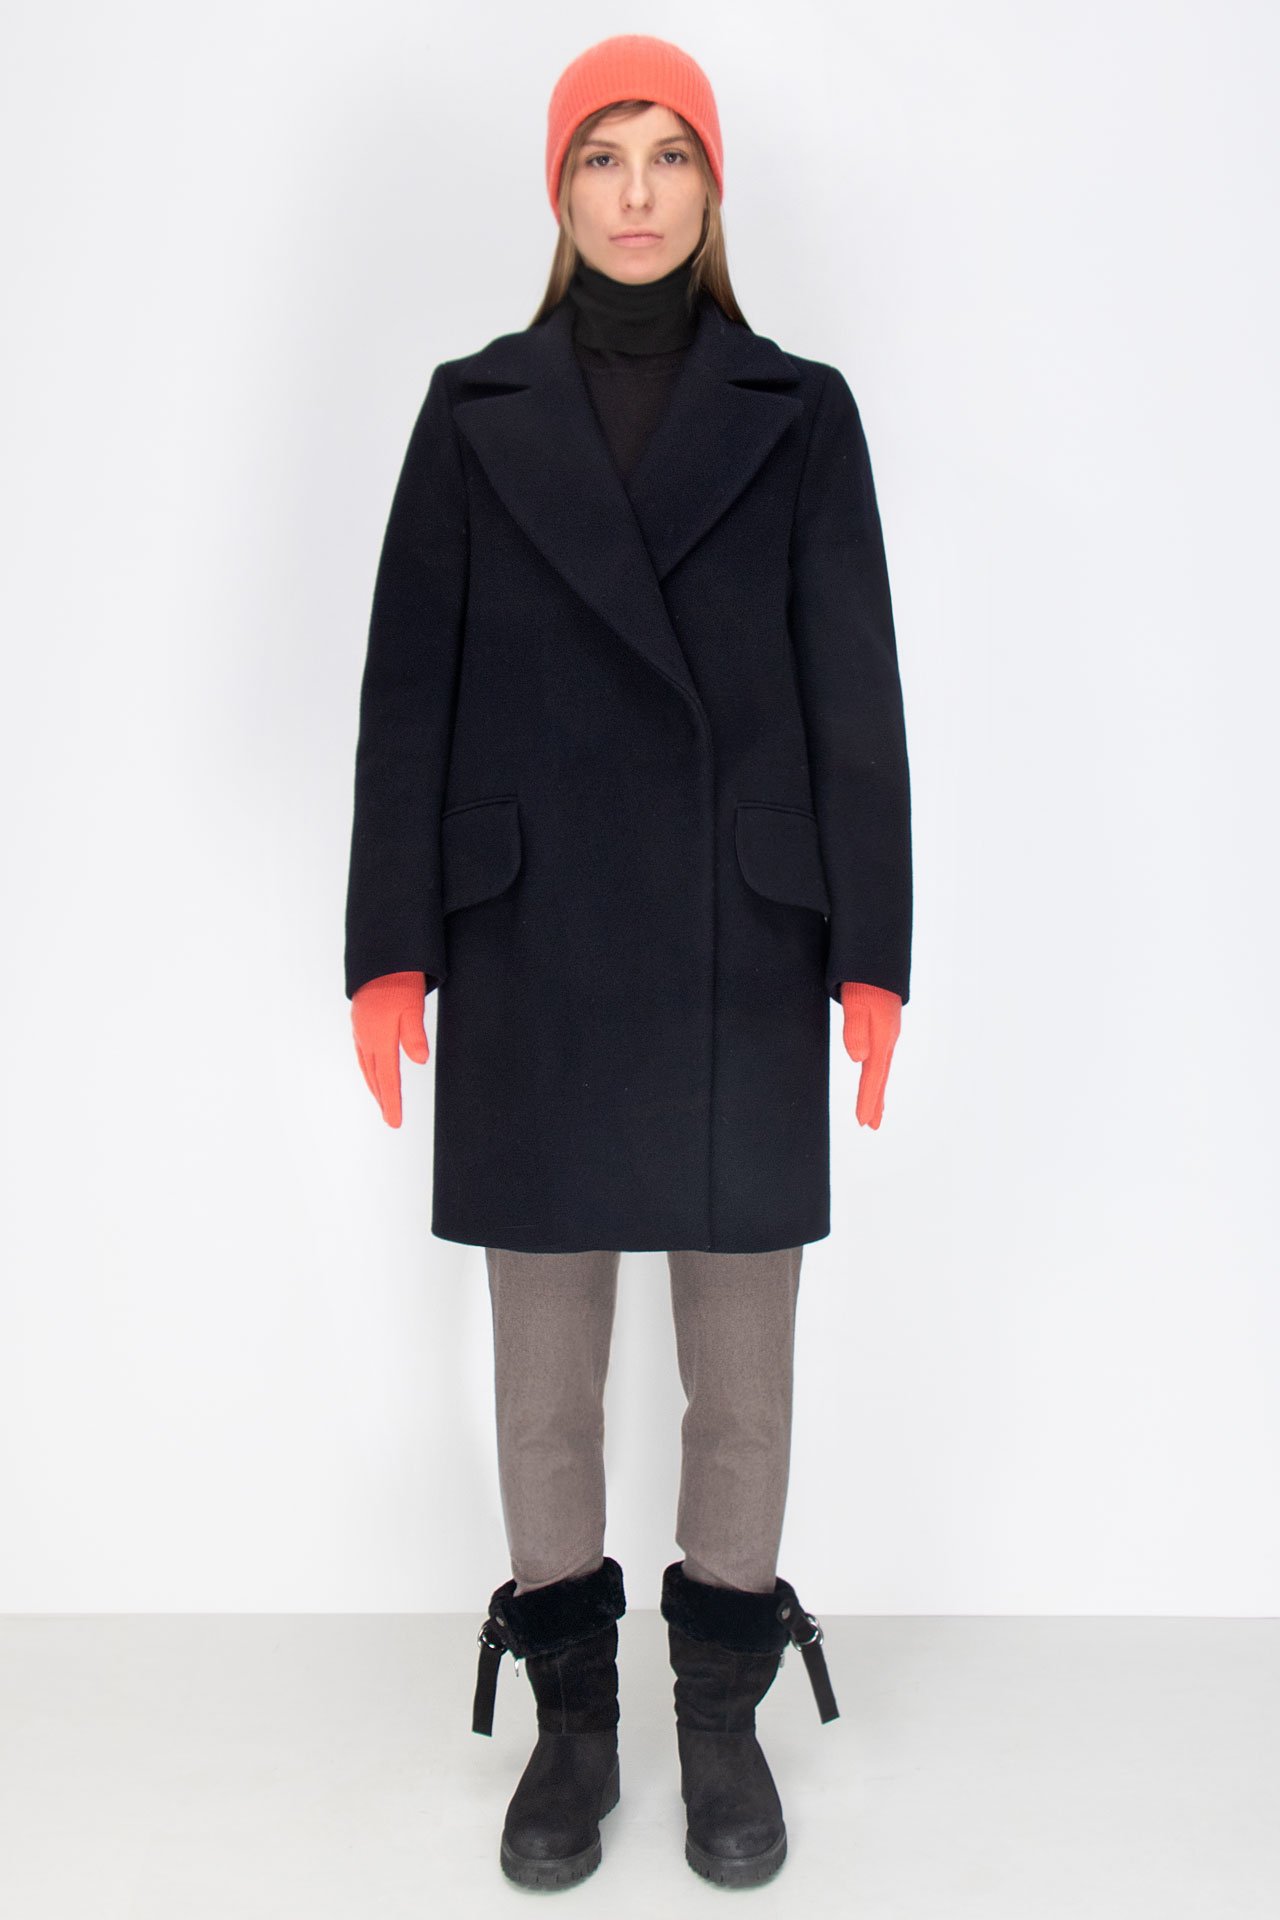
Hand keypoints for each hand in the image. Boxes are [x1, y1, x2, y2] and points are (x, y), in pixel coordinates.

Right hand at [351, 971, 428, 1126]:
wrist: (380, 958)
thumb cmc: (399, 980)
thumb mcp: (412, 1007)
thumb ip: (414, 1035)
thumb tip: (420, 1061)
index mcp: (379, 1038)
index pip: (387, 1079)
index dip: (392, 1102)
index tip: (395, 1123)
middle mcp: (366, 1038)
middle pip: (374, 1077)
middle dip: (383, 1099)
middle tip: (390, 1118)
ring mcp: (360, 1031)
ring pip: (366, 1066)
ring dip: (374, 1086)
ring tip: (382, 1100)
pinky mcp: (360, 1022)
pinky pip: (362, 1053)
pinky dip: (368, 1068)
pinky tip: (371, 1069)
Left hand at [839, 982, 901, 1128]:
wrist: (877, 959)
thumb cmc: (864, 980)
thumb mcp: (855, 1003)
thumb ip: (855, 1029)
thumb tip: (857, 1059)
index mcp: (882, 1036)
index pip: (873, 1076)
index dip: (867, 1100)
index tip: (862, 1122)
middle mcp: (888, 1037)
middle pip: (880, 1076)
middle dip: (875, 1102)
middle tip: (871, 1126)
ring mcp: (888, 1032)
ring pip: (882, 1068)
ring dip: (877, 1090)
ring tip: (874, 1110)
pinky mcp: (885, 1025)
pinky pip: (882, 1057)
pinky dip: (878, 1073)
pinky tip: (875, 1075)